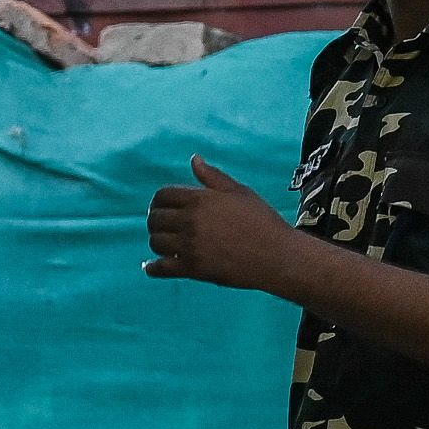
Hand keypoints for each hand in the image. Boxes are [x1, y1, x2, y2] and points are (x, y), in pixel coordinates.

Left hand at [145, 159, 303, 291]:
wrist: (276, 256)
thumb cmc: (261, 221)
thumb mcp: (240, 192)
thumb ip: (213, 177)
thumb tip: (194, 159)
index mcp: (200, 200)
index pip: (163, 195)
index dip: (159, 200)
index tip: (162, 207)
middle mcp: (191, 221)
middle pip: (155, 218)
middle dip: (156, 220)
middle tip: (161, 226)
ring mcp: (190, 246)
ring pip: (156, 242)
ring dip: (157, 242)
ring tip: (165, 243)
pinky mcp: (193, 269)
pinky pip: (161, 268)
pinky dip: (153, 268)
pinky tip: (152, 266)